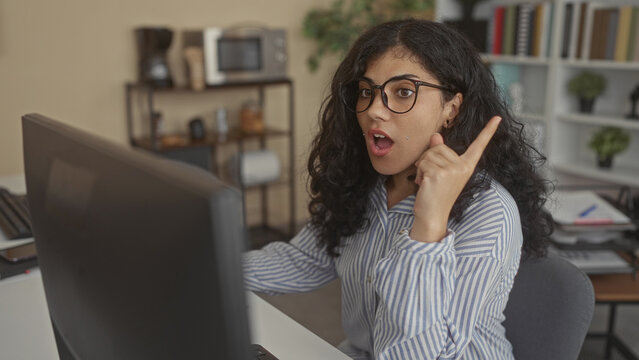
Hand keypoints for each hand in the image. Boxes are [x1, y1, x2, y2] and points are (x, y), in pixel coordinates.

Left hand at [410, 116, 501, 242]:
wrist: (432, 215)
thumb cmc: (435, 194)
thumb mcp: (440, 171)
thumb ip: (439, 153)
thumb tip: (436, 135)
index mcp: (467, 166)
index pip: (479, 146)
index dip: (488, 131)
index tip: (498, 118)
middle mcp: (463, 167)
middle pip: (439, 146)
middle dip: (428, 158)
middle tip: (429, 176)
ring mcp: (453, 170)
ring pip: (429, 153)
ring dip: (421, 166)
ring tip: (426, 181)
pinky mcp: (440, 173)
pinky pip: (423, 162)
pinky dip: (418, 172)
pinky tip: (422, 184)